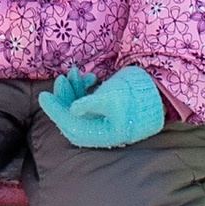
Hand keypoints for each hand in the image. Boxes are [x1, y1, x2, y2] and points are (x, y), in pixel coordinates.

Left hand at [37, 65, 166, 148]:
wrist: (160, 92)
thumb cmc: (137, 96)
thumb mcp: (112, 97)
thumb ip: (90, 104)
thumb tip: (72, 109)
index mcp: (101, 134)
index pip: (70, 125)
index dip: (55, 110)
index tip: (43, 96)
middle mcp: (100, 131)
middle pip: (72, 116)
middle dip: (64, 97)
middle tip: (61, 78)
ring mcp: (103, 120)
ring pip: (78, 107)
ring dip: (73, 89)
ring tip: (75, 71)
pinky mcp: (107, 111)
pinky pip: (88, 102)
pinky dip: (84, 89)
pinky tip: (90, 76)